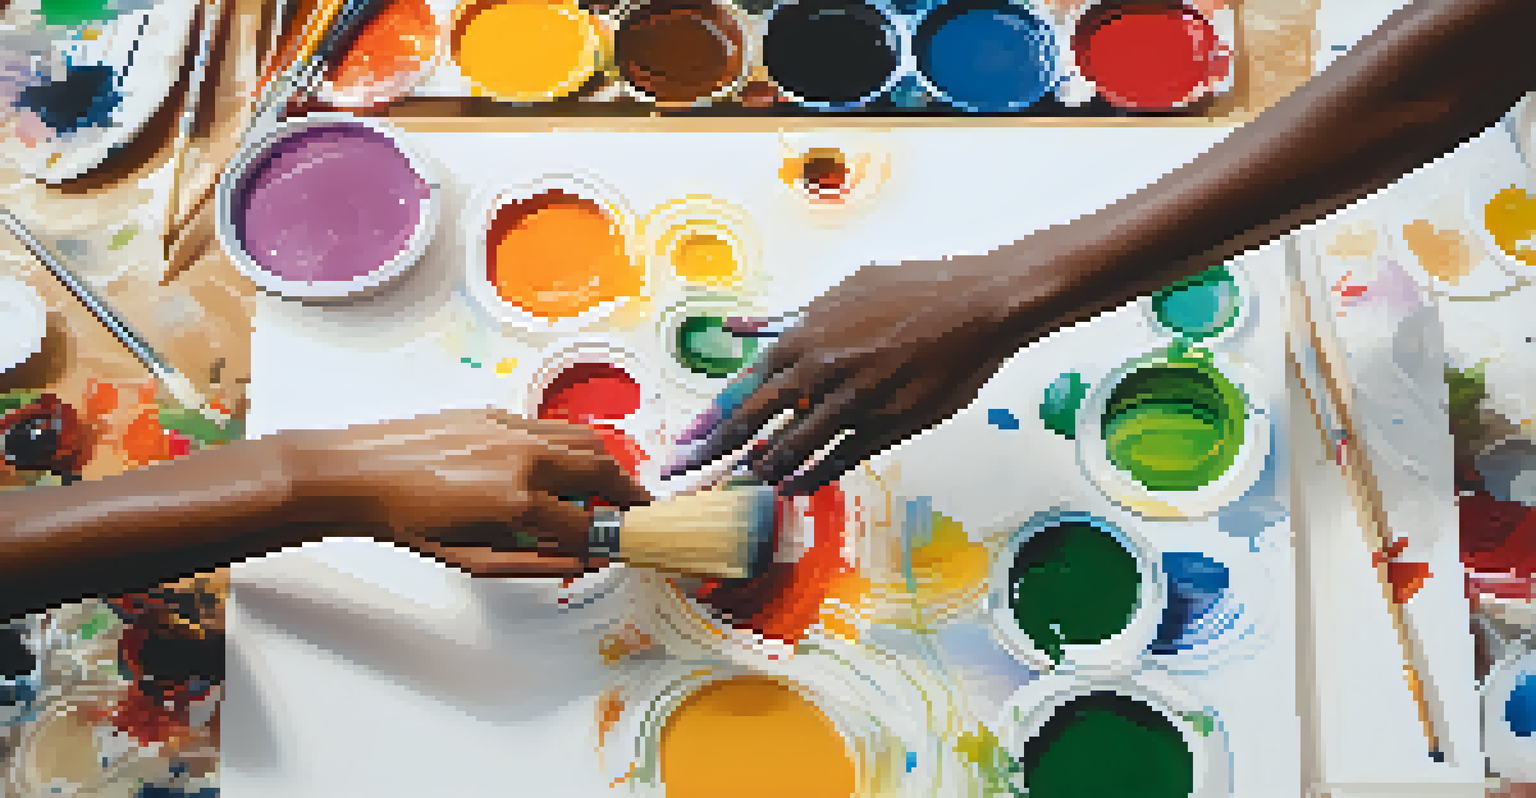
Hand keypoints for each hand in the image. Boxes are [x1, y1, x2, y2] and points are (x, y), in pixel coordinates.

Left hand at [285, 409, 651, 577]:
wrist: (360, 475)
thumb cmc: (408, 522)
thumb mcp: (474, 560)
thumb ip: (538, 561)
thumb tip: (583, 562)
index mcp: (518, 501)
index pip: (588, 524)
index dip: (610, 540)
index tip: (619, 546)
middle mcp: (525, 458)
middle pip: (602, 471)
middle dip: (627, 493)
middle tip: (637, 510)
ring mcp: (514, 429)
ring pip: (585, 440)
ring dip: (606, 464)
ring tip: (610, 485)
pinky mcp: (498, 414)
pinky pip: (553, 428)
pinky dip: (571, 447)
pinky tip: (563, 466)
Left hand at [680, 254, 1046, 494]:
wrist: (977, 304)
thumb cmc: (912, 289)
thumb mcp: (841, 291)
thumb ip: (786, 318)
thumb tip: (738, 327)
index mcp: (803, 336)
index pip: (740, 388)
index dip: (707, 422)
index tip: (682, 445)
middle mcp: (820, 371)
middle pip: (753, 424)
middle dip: (713, 455)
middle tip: (684, 479)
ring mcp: (853, 402)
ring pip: (794, 448)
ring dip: (764, 470)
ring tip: (743, 484)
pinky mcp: (888, 424)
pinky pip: (841, 458)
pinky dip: (813, 476)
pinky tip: (794, 487)